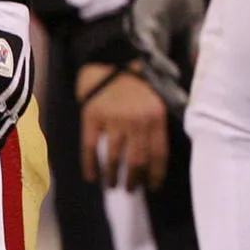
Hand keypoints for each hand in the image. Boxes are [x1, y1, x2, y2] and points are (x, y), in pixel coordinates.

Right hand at [78, 63, 168, 189]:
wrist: (107, 59)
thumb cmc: (136, 83)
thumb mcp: (157, 100)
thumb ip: (158, 125)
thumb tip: (158, 159)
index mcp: (156, 117)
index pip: (158, 154)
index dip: (156, 174)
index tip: (153, 187)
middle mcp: (136, 120)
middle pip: (137, 159)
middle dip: (134, 179)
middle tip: (131, 190)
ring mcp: (113, 119)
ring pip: (114, 156)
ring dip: (113, 176)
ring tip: (113, 186)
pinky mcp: (91, 116)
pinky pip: (91, 146)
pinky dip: (90, 164)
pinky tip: (91, 177)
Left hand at [124, 0, 203, 115]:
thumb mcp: (195, 26)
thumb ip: (196, 48)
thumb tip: (205, 72)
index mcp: (162, 46)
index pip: (170, 78)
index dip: (180, 95)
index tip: (194, 113)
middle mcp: (149, 45)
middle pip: (158, 78)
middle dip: (173, 98)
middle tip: (188, 115)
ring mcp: (143, 35)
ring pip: (152, 67)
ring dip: (166, 85)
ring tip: (182, 101)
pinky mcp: (141, 22)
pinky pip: (148, 47)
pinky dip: (161, 61)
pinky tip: (174, 73)